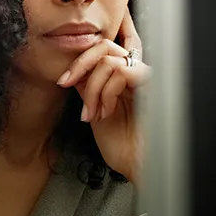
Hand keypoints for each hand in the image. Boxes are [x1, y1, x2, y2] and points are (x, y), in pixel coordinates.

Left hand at [57, 8, 149, 184]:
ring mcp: (145, 81)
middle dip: (81, 64)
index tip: (63, 80)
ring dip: (92, 87)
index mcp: (124, 81)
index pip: (101, 52)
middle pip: (105, 46)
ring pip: (109, 61)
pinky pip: (123, 72)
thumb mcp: (96, 113)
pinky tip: (107, 112)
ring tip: (92, 112)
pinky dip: (107, 92)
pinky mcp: (152, 86)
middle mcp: (135, 77)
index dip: (79, 62)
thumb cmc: (124, 149)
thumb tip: (74, 72)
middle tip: (67, 82)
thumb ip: (89, 90)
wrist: (140, 169)